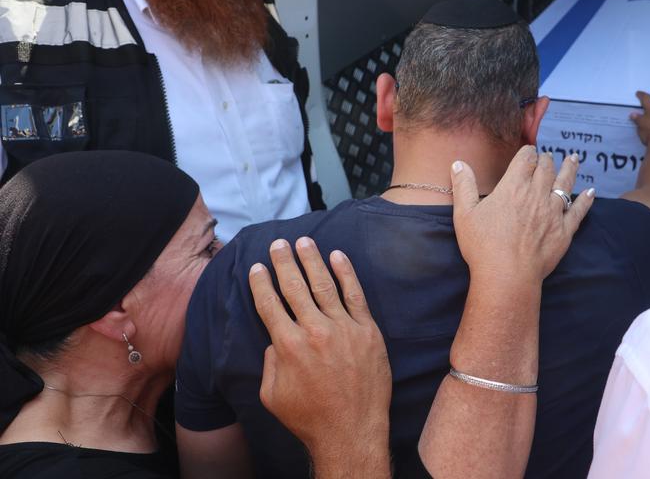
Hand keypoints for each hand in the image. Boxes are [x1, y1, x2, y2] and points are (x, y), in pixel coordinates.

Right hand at [249, 238, 391, 465]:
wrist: (351, 431)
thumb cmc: (309, 417)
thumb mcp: (272, 395)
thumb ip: (269, 363)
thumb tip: (275, 339)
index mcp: (287, 346)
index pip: (270, 304)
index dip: (261, 283)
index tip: (257, 267)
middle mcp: (314, 331)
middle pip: (295, 287)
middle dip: (284, 262)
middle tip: (278, 244)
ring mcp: (344, 329)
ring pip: (324, 285)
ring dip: (312, 260)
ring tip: (304, 242)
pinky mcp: (367, 332)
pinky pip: (355, 295)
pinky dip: (346, 273)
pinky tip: (337, 257)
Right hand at [450, 146, 594, 285]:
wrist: (507, 275)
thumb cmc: (483, 245)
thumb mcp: (465, 214)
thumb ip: (463, 186)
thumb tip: (458, 164)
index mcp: (513, 186)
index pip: (525, 160)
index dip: (528, 153)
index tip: (529, 152)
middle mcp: (537, 194)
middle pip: (546, 169)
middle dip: (547, 160)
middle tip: (548, 157)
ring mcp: (554, 212)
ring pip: (565, 184)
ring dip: (570, 169)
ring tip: (574, 158)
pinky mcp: (564, 230)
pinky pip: (578, 210)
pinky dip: (585, 200)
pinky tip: (590, 193)